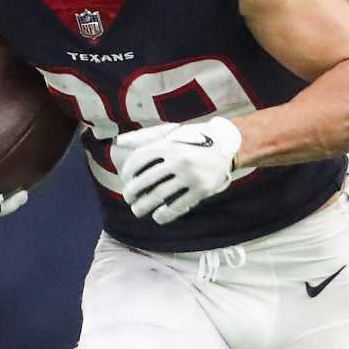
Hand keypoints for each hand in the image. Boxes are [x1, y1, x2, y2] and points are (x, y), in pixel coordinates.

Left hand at [115, 117, 240, 224]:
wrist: (228, 143)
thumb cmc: (195, 138)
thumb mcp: (173, 132)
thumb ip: (147, 136)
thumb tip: (120, 142)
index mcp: (169, 144)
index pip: (139, 160)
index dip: (128, 172)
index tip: (125, 180)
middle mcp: (178, 159)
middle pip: (145, 180)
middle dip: (132, 192)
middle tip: (129, 198)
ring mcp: (190, 175)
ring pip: (159, 196)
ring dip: (144, 206)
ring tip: (138, 211)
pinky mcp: (202, 189)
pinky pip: (178, 206)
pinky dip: (165, 214)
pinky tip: (157, 217)